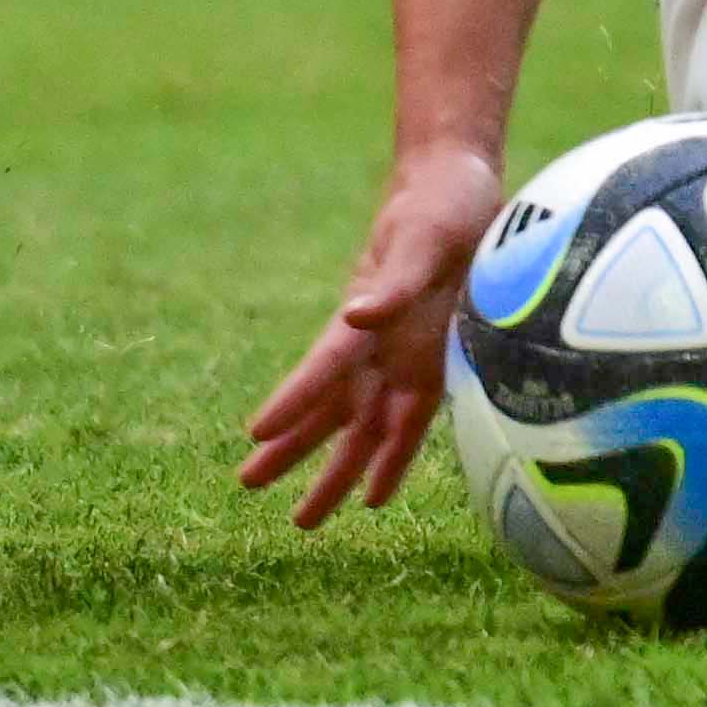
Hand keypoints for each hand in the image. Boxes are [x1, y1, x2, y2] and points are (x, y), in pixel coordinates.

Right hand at [237, 145, 501, 531]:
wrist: (460, 186)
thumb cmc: (438, 206)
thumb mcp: (424, 238)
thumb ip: (394, 282)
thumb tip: (355, 316)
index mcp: (364, 317)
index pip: (322, 367)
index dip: (292, 400)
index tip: (254, 433)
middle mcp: (374, 346)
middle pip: (328, 411)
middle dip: (290, 451)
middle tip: (246, 486)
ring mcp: (399, 358)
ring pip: (360, 430)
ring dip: (333, 473)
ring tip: (302, 520)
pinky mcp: (431, 364)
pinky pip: (407, 425)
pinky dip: (391, 461)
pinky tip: (375, 497)